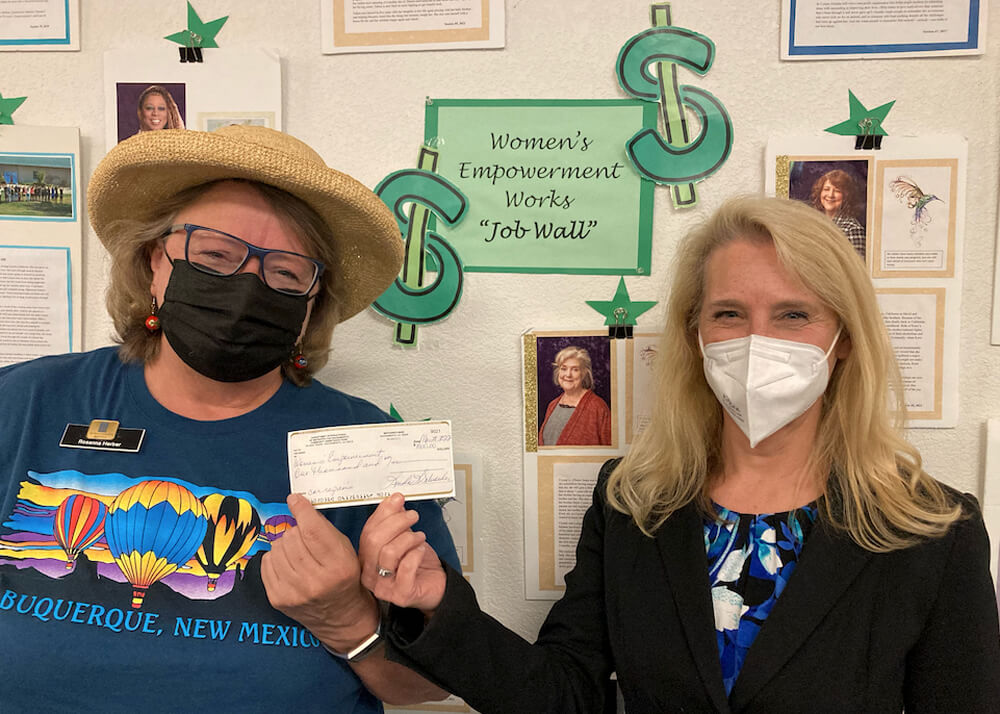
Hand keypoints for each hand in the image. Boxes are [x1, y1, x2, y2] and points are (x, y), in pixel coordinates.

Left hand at [261, 493, 377, 651]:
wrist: (340, 618)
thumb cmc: (345, 579)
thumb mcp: (346, 551)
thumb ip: (324, 529)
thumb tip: (298, 506)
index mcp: (338, 566)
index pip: (313, 531)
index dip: (301, 510)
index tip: (295, 499)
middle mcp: (316, 581)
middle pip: (292, 537)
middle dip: (296, 530)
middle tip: (304, 536)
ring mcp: (294, 592)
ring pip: (277, 548)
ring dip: (285, 544)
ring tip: (297, 551)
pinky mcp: (277, 599)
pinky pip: (266, 563)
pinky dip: (275, 558)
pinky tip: (287, 563)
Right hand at [359, 493, 446, 613]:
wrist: (435, 586)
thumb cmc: (417, 564)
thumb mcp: (404, 537)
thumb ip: (395, 520)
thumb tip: (394, 499)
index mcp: (366, 559)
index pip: (367, 532)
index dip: (383, 513)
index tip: (397, 499)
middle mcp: (369, 574)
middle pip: (374, 541)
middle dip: (396, 522)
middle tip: (412, 516)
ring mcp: (383, 587)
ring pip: (388, 553)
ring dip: (408, 538)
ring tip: (420, 536)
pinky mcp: (400, 594)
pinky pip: (405, 568)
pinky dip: (415, 554)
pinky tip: (420, 550)